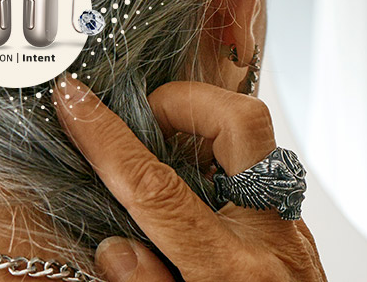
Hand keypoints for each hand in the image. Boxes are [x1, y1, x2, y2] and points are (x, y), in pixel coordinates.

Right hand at [53, 79, 325, 281]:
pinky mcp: (291, 222)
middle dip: (185, 102)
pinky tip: (190, 179)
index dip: (107, 138)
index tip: (75, 102)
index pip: (157, 188)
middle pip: (242, 124)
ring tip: (163, 148)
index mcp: (229, 275)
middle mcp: (269, 238)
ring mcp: (287, 226)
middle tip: (146, 119)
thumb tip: (115, 247)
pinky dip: (213, 151)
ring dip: (201, 124)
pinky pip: (254, 159)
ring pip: (255, 133)